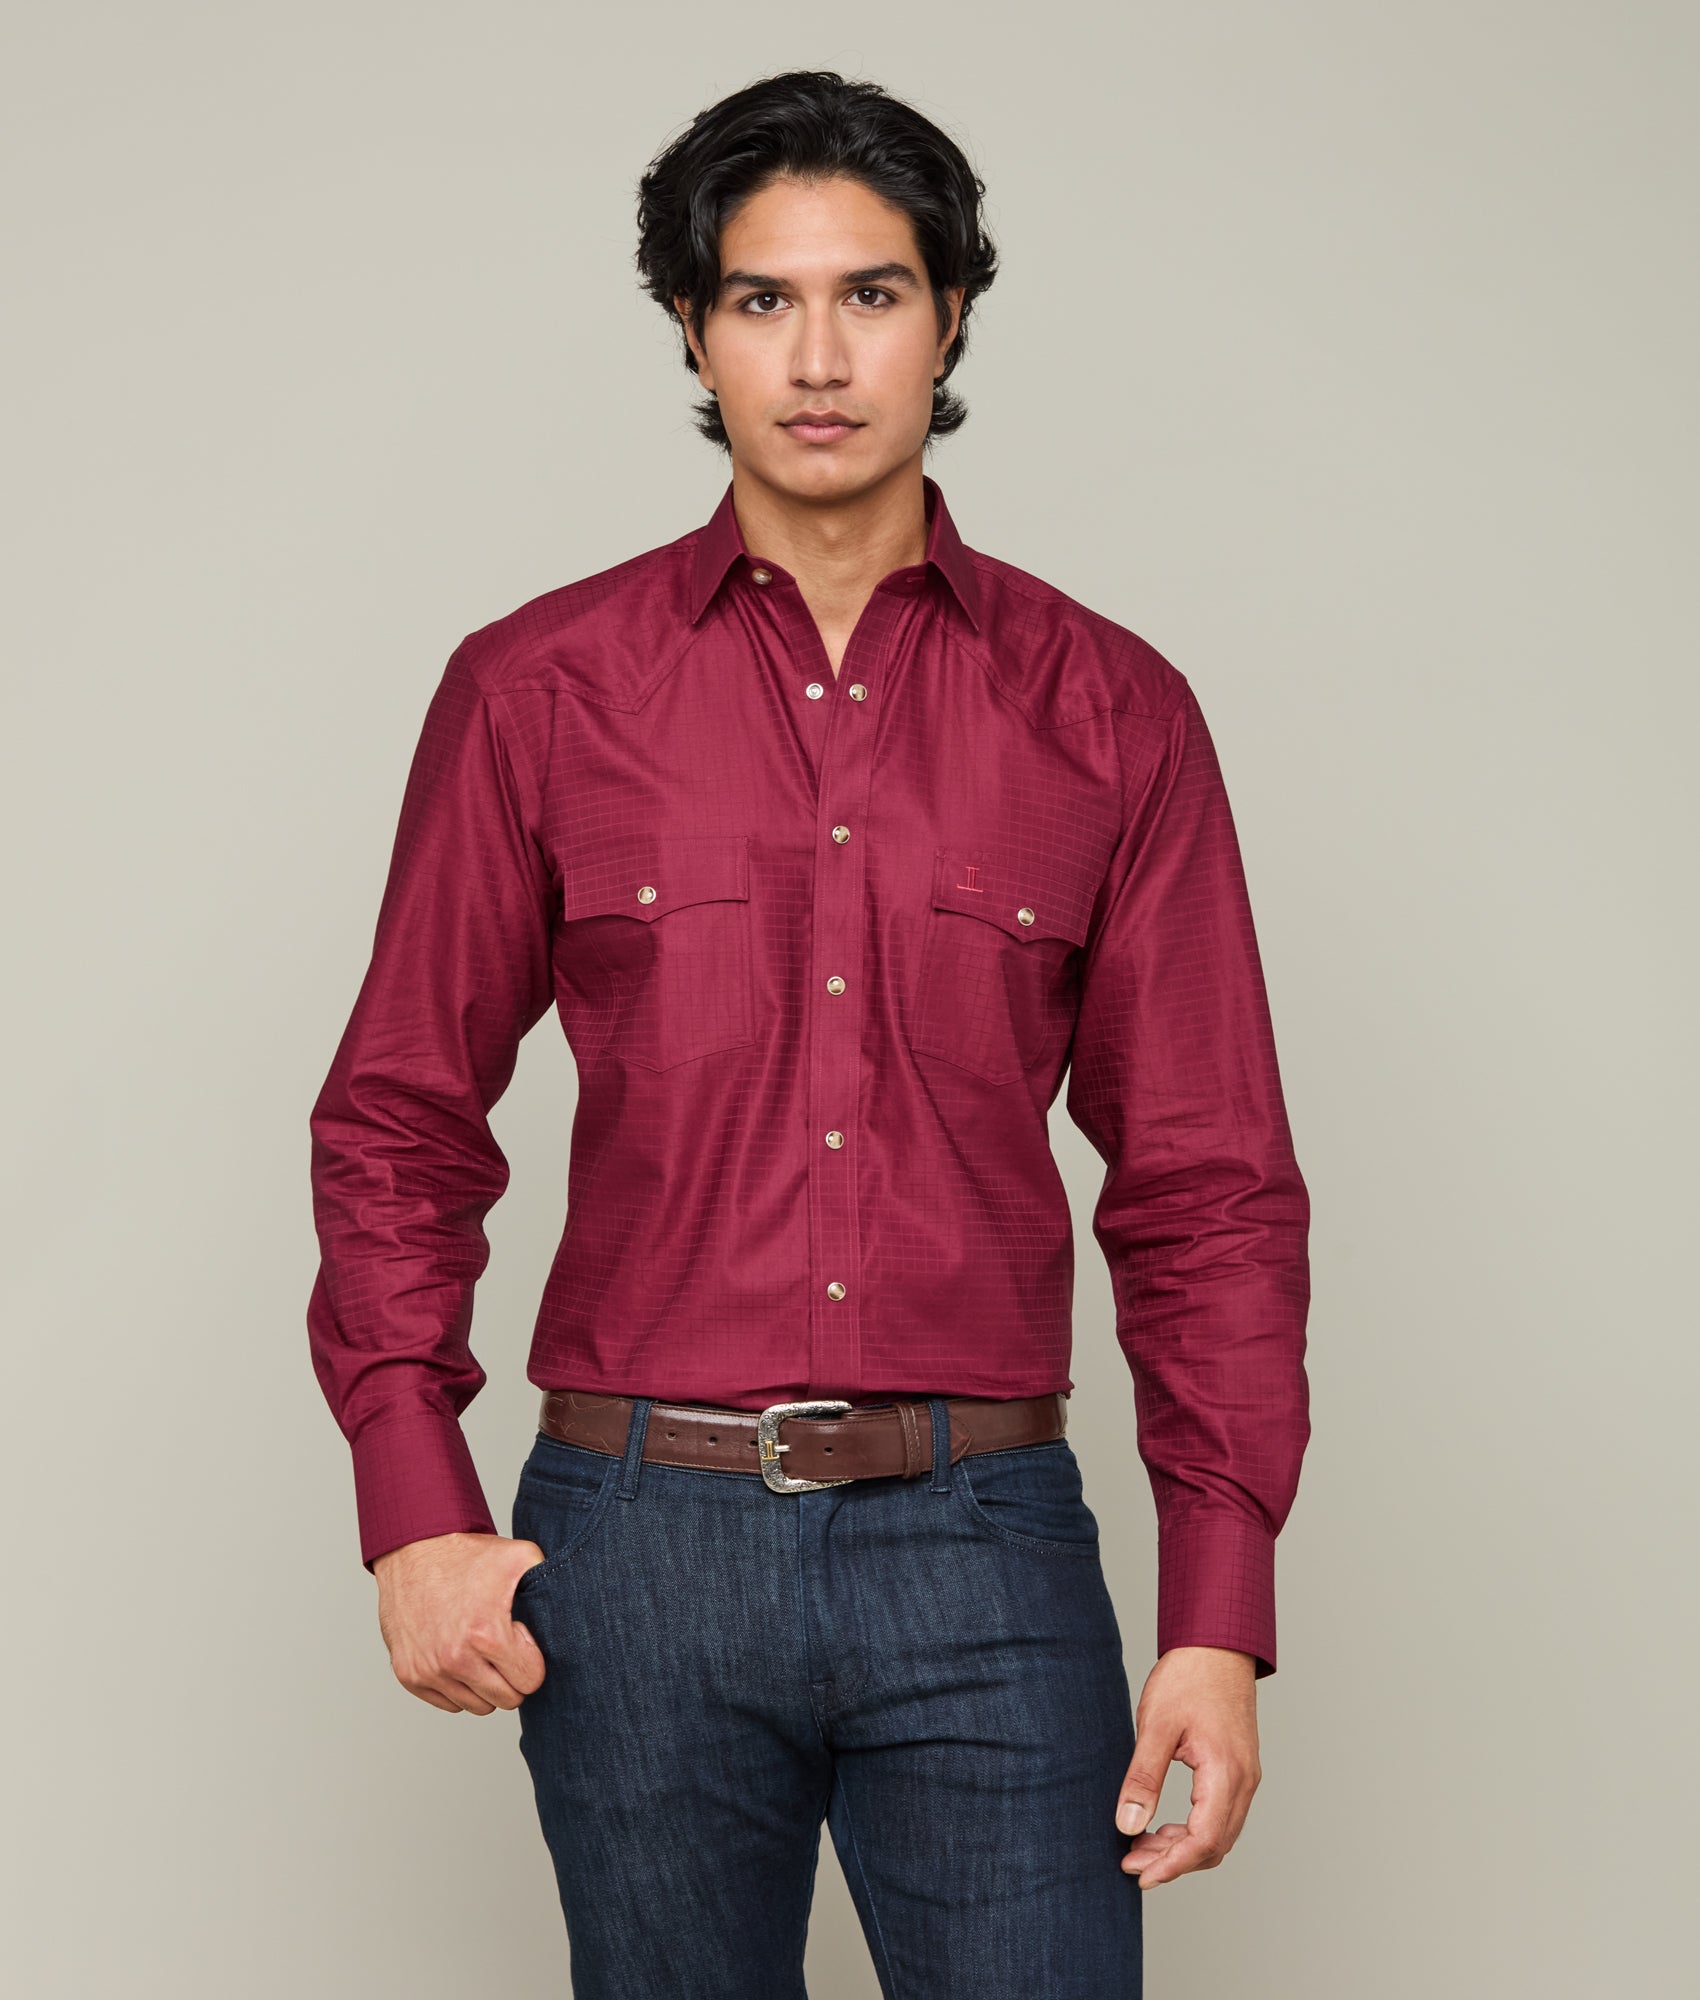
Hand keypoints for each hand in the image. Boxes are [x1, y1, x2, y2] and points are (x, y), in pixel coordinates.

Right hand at [372, 1530, 547, 1713]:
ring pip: (477, 1706)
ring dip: (485, 1683)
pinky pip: (449, 1703)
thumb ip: (551, 1581)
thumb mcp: (520, 1556)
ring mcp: (429, 1670)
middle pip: (507, 1700)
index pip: (530, 1681)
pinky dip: (458, 1686)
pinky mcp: (410, 1676)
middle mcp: (454, 1659)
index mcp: (485, 1634)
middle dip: (512, 1675)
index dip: (530, 1658)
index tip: (518, 1635)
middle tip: (502, 1645)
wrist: (413, 1550)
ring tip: (479, 1648)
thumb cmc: (467, 1555)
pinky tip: (458, 1654)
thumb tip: (572, 1606)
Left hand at [1113, 1646, 1261, 1888]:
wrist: (1217, 1644)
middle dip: (1172, 1862)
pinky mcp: (1239, 1769)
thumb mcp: (1156, 1726)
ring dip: (1183, 1848)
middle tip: (1131, 1862)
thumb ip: (1143, 1778)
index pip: (1203, 1841)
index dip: (1170, 1866)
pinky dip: (1194, 1829)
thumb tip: (1128, 1824)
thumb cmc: (1189, 1678)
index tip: (1139, 1875)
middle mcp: (1244, 1782)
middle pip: (1214, 1845)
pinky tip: (1164, 1825)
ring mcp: (1246, 1776)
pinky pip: (1221, 1815)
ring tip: (1141, 1846)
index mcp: (1226, 1774)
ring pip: (1219, 1833)